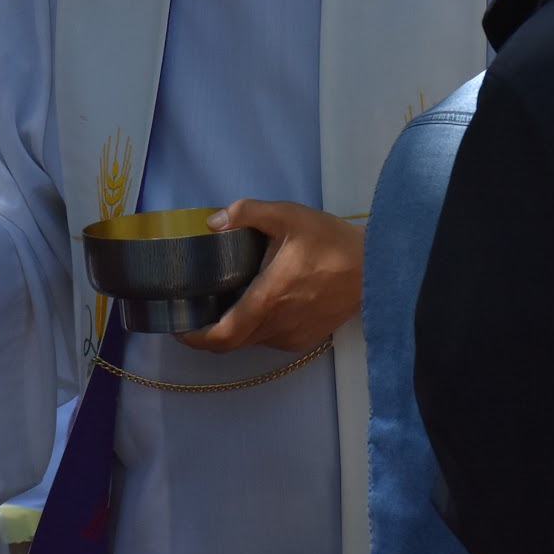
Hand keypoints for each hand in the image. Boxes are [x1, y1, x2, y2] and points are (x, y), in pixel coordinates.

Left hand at [176, 199, 361, 354]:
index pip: (223, 336)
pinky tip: (255, 302)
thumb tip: (211, 222)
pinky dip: (255, 327)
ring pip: (251, 340)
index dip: (195, 338)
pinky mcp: (305, 339)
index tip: (177, 327)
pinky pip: (269, 339)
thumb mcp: (288, 215)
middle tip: (193, 309)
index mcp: (268, 300)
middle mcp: (277, 326)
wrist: (376, 268)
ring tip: (222, 301)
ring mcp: (292, 336)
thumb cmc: (330, 241)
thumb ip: (247, 213)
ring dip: (233, 327)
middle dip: (208, 331)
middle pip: (232, 341)